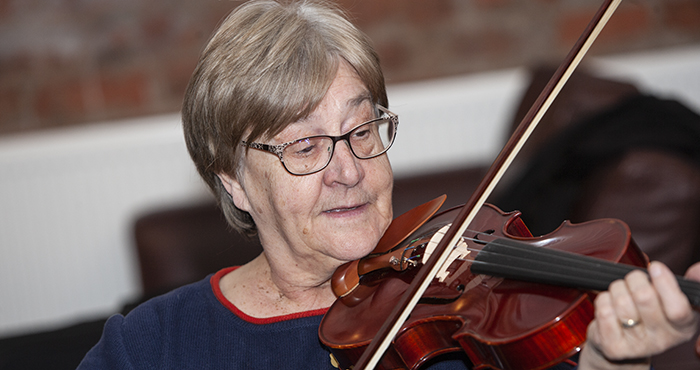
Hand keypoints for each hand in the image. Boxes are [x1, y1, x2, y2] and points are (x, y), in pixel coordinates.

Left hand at [579, 261, 698, 369]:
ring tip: (621, 294)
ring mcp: (638, 346)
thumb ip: (671, 285)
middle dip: (634, 279)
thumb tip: (671, 268)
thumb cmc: (647, 316)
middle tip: (633, 281)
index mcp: (682, 327)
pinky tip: (610, 306)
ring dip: (617, 289)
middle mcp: (663, 340)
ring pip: (621, 301)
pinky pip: (604, 310)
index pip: (678, 308)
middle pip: (644, 297)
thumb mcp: (667, 302)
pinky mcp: (614, 347)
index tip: (655, 267)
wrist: (624, 346)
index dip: (665, 284)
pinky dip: (604, 300)